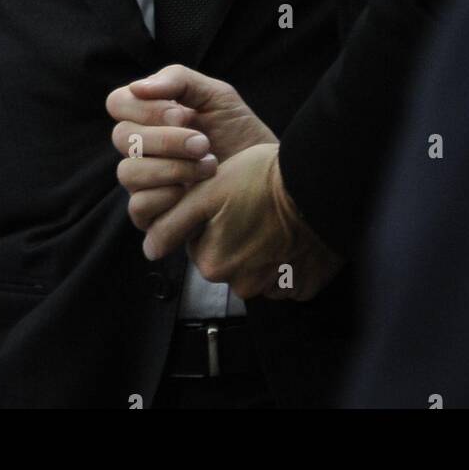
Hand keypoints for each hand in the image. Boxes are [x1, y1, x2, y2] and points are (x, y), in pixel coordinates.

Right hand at [107, 65, 276, 231]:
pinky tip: (192, 195)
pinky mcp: (152, 216)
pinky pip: (138, 207)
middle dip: (166, 139)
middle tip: (203, 144)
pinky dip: (166, 197)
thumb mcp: (217, 96)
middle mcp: (140, 148)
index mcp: (150, 115)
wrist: (268, 177)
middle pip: (121, 137)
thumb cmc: (239, 133)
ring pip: (128, 172)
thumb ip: (178, 80)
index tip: (182, 113)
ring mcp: (143, 183)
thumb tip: (137, 87)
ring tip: (209, 167)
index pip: (118, 102)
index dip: (145, 108)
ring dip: (171, 168)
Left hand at [142, 143, 343, 301]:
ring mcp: (275, 290)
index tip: (230, 201)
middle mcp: (241, 286)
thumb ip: (173, 222)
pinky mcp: (303, 287)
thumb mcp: (208, 191)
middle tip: (253, 205)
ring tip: (274, 217)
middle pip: (227, 259)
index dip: (210, 219)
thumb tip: (150, 250)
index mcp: (213, 264)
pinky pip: (286, 277)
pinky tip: (292, 235)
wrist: (318, 185)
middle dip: (234, 236)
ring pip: (256, 269)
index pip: (200, 244)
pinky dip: (287, 260)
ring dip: (261, 249)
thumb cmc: (262, 180)